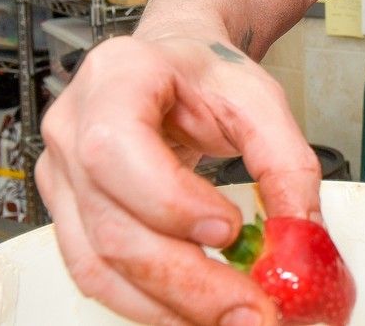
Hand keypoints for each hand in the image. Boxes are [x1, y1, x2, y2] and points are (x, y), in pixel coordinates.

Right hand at [36, 33, 321, 325]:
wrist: (175, 63)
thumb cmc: (205, 74)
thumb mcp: (258, 98)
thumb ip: (288, 162)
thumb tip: (303, 235)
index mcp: (116, 77)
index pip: (116, 148)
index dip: (168, 200)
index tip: (230, 228)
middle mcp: (73, 127)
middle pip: (112, 224)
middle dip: (186, 279)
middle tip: (249, 307)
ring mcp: (61, 175)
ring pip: (99, 263)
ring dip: (168, 306)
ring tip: (232, 316)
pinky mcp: (69, 214)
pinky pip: (97, 274)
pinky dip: (149, 304)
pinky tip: (195, 311)